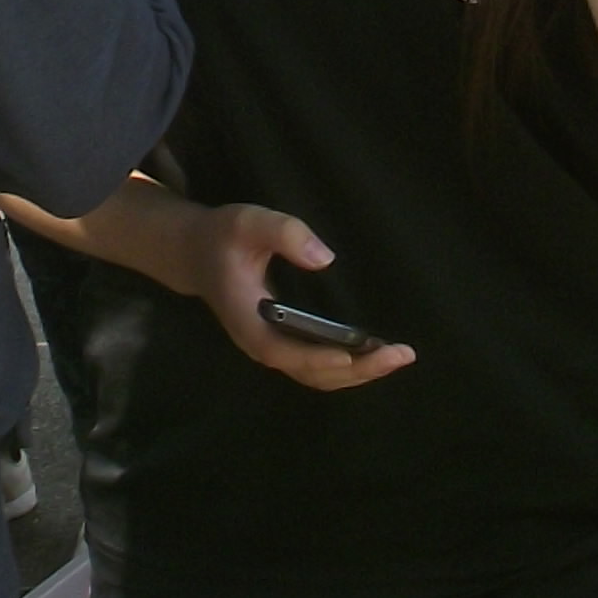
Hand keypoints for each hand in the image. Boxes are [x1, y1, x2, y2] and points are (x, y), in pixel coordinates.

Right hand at [178, 200, 412, 392]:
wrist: (197, 253)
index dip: (320, 357)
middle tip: (400, 354)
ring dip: (357, 372)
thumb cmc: (224, 237)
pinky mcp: (283, 343)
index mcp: (249, 322)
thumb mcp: (248, 222)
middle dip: (357, 369)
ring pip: (317, 375)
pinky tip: (375, 352)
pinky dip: (347, 366)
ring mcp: (273, 348)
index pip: (285, 351)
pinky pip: (317, 365)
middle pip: (311, 373)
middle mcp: (262, 345)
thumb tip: (324, 258)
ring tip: (397, 356)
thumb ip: (284, 233)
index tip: (356, 355)